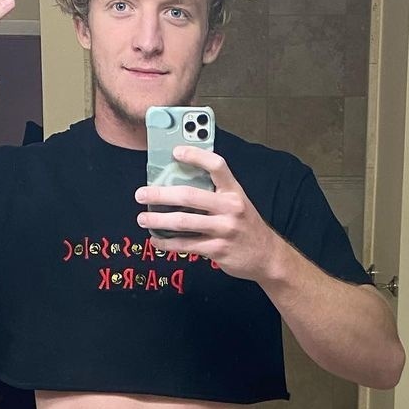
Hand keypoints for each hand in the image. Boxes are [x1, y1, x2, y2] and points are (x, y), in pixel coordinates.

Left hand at [135, 147, 282, 282]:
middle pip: (189, 196)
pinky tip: (156, 240)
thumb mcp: (237, 204)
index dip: (196, 156)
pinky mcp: (217, 250)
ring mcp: (224, 230)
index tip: (176, 152)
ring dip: (158, 220)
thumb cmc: (246, 226)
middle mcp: (231, 208)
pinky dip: (166, 243)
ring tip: (143, 218)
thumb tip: (180, 184)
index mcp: (234, 192)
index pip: (217, 166)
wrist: (267, 256)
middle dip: (160, 195)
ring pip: (183, 222)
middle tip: (141, 194)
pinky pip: (186, 244)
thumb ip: (215, 194)